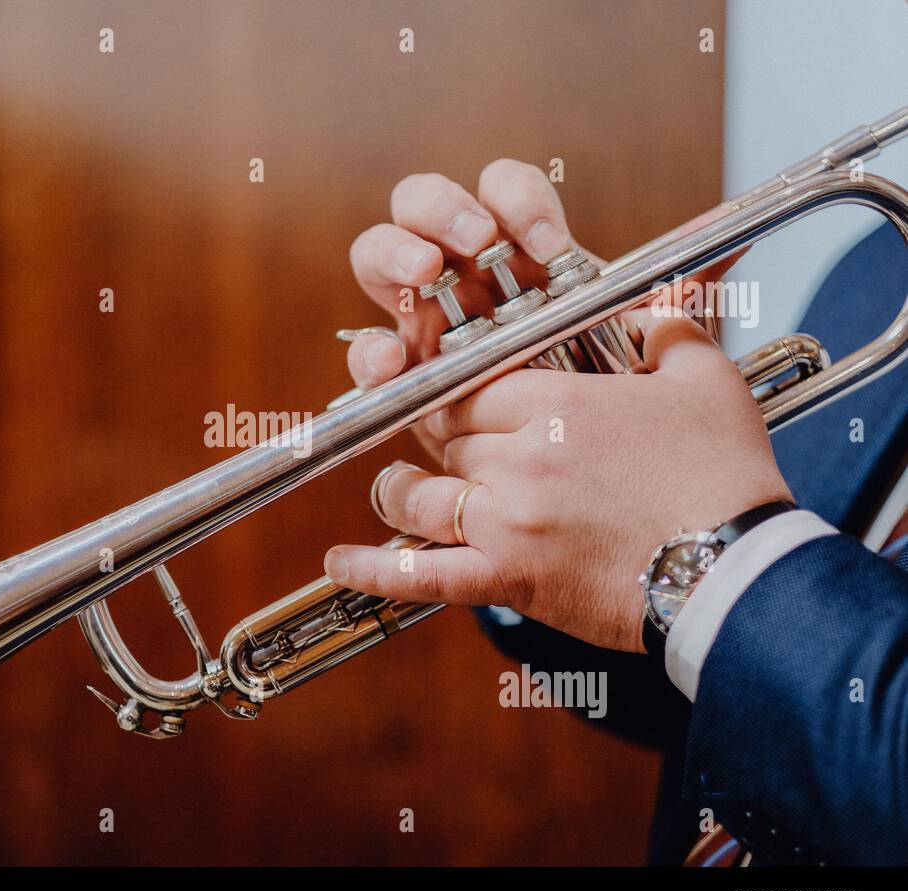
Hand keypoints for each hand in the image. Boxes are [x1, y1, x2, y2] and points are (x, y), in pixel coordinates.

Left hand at [324, 311, 792, 652]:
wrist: (738, 572)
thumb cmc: (725, 477)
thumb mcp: (704, 383)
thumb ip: (667, 333)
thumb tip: (658, 304)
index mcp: (554, 402)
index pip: (469, 383)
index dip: (459, 388)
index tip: (456, 392)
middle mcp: (517, 457)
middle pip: (442, 437)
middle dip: (438, 438)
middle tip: (443, 442)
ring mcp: (507, 520)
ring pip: (418, 497)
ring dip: (402, 491)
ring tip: (400, 487)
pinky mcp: (510, 578)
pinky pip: (422, 575)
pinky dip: (374, 570)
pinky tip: (338, 562)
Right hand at [343, 162, 738, 462]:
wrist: (590, 493)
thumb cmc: (615, 420)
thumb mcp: (649, 360)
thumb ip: (674, 308)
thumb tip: (725, 258)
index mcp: (516, 258)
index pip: (499, 192)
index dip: (512, 201)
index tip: (544, 244)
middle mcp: (463, 280)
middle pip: (420, 208)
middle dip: (436, 213)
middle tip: (466, 246)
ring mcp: (424, 328)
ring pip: (380, 265)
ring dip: (393, 260)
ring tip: (422, 281)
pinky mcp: (403, 383)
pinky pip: (371, 362)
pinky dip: (371, 360)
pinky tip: (389, 366)